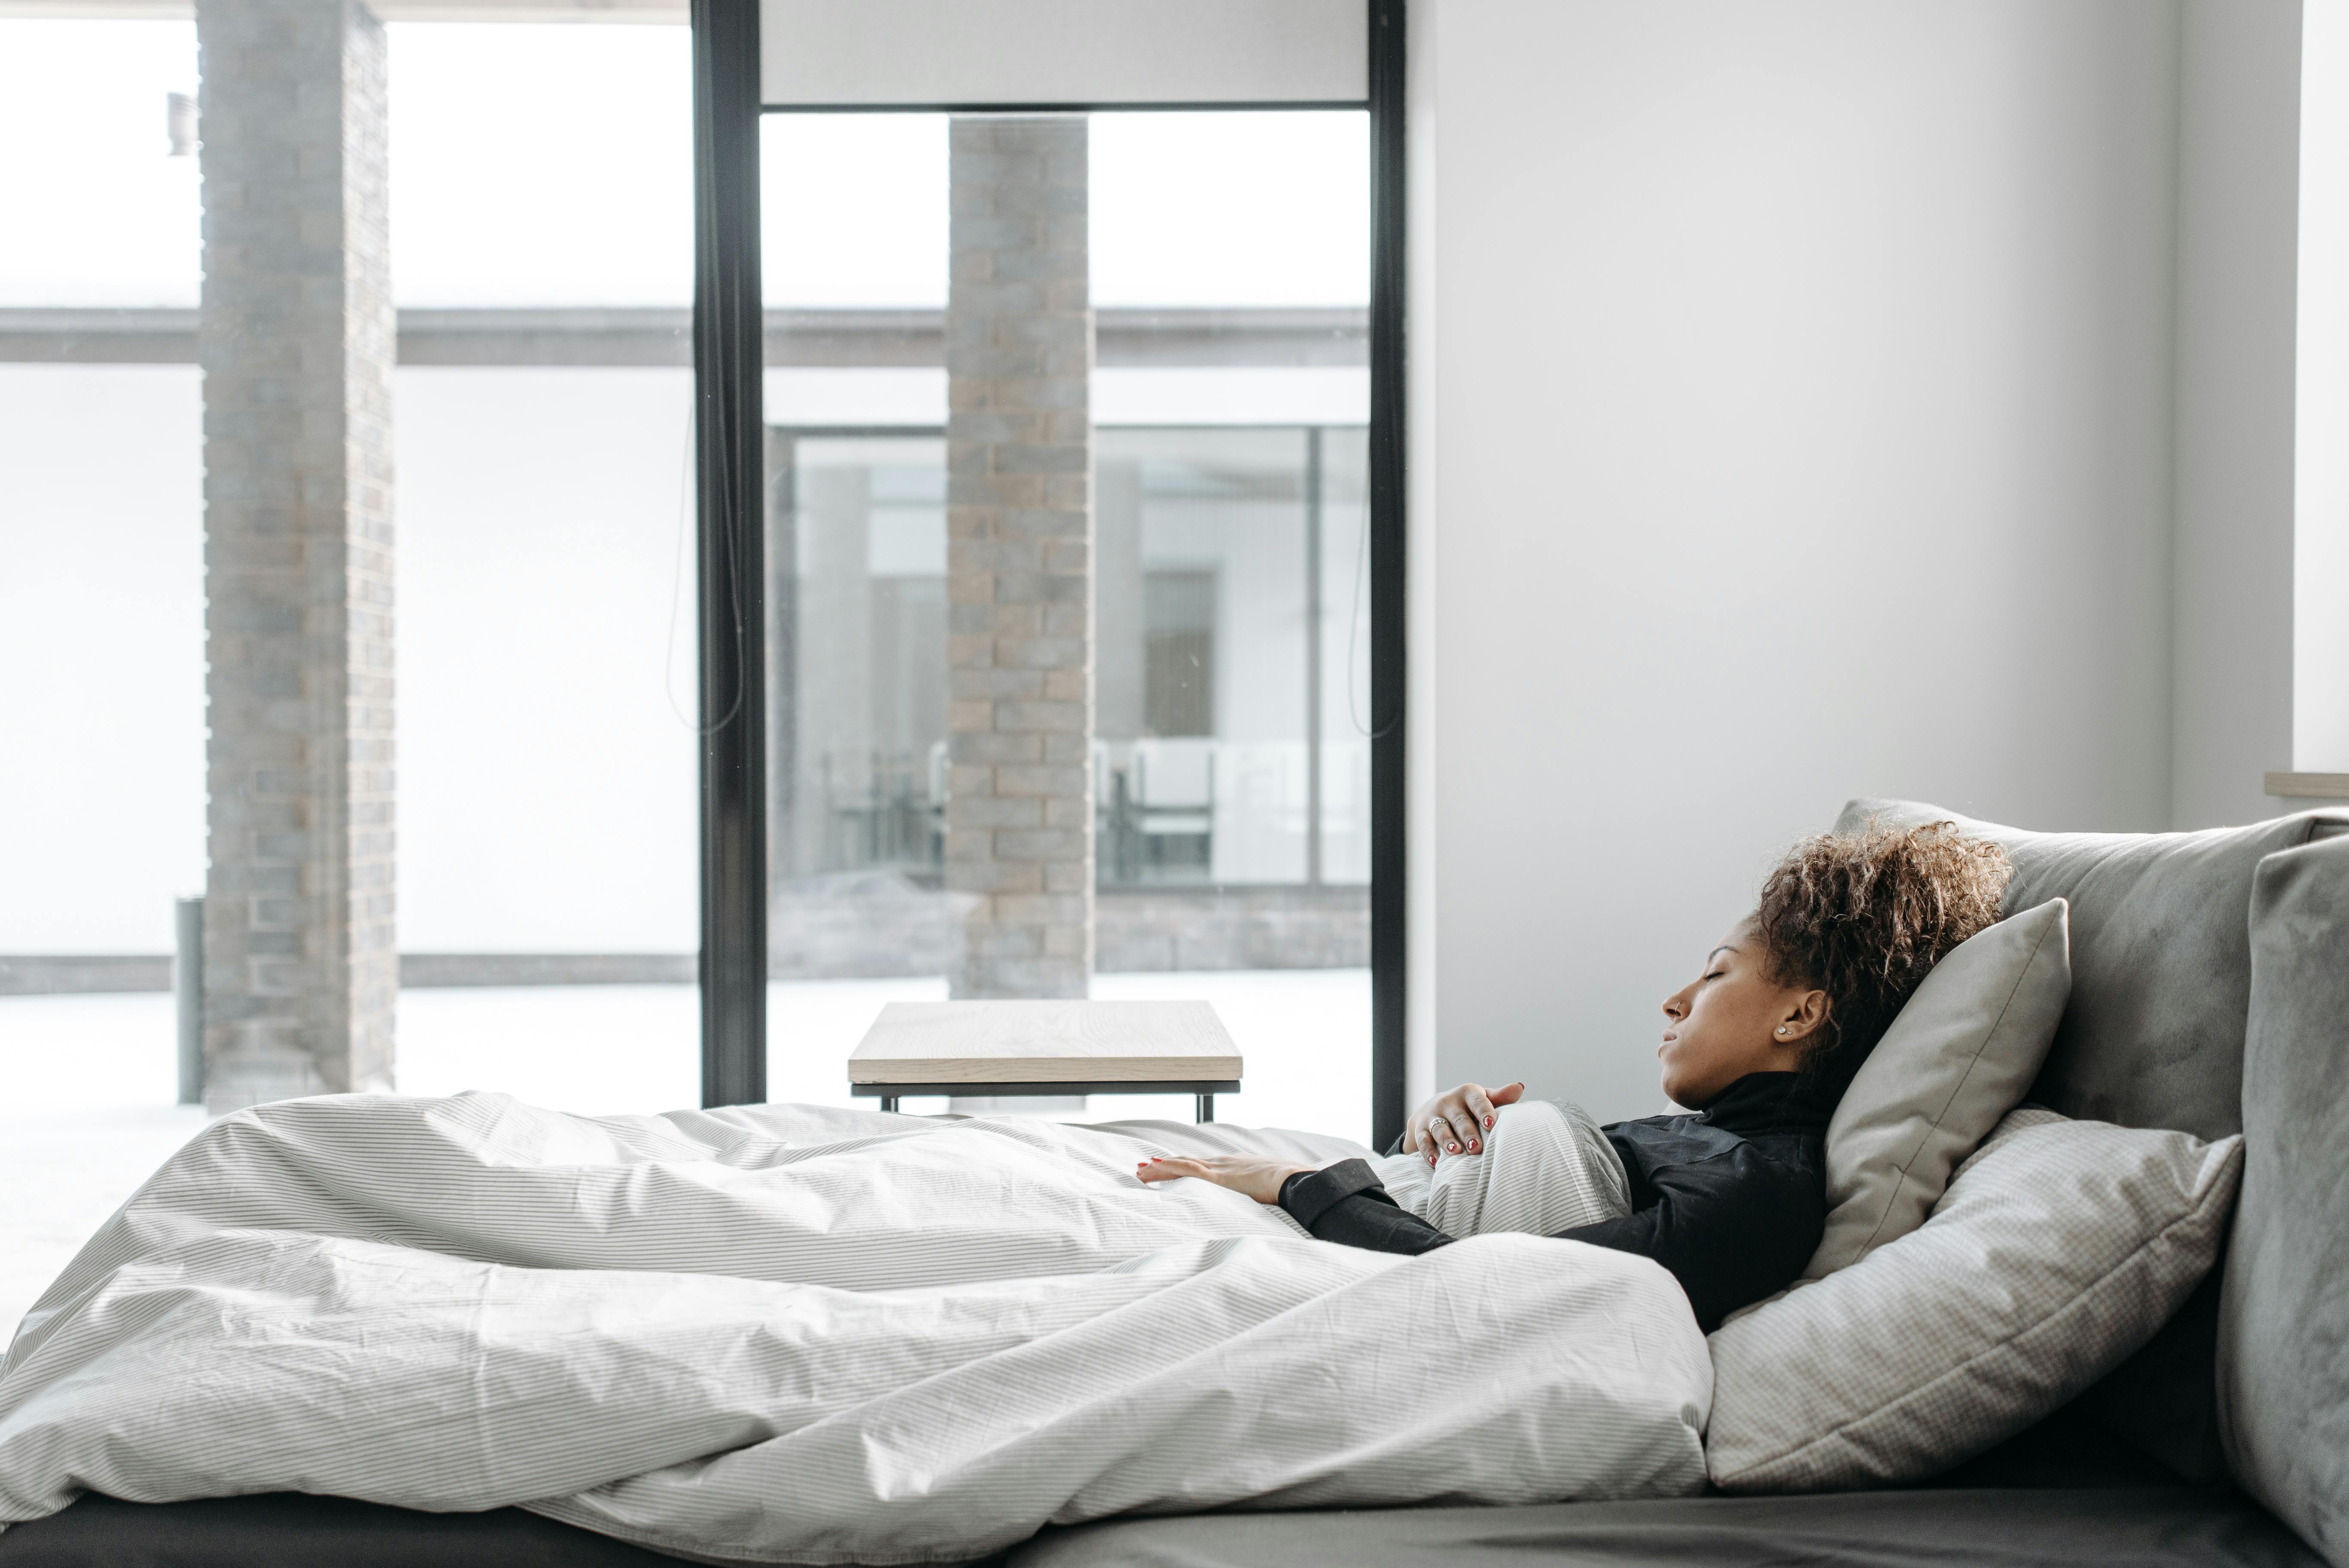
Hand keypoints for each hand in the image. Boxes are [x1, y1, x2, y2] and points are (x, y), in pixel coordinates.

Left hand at [1135, 1153, 1311, 1205]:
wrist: (1294, 1182)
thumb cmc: (1286, 1189)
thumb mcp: (1267, 1195)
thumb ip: (1258, 1200)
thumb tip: (1260, 1210)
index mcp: (1235, 1169)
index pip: (1202, 1168)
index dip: (1182, 1169)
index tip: (1166, 1170)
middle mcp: (1224, 1164)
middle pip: (1188, 1164)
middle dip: (1165, 1169)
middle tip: (1144, 1170)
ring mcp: (1221, 1168)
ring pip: (1183, 1165)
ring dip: (1160, 1169)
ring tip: (1141, 1171)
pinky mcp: (1220, 1177)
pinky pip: (1190, 1169)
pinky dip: (1171, 1166)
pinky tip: (1155, 1166)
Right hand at [1405, 1080, 1524, 1164]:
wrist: (1432, 1110)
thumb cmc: (1467, 1108)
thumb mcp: (1482, 1099)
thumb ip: (1500, 1097)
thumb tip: (1519, 1087)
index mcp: (1467, 1093)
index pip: (1477, 1100)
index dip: (1484, 1111)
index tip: (1491, 1124)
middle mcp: (1448, 1102)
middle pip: (1459, 1118)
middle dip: (1467, 1133)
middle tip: (1476, 1148)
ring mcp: (1433, 1115)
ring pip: (1440, 1128)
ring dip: (1447, 1141)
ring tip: (1456, 1153)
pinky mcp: (1420, 1129)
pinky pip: (1423, 1140)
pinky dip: (1428, 1151)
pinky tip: (1435, 1162)